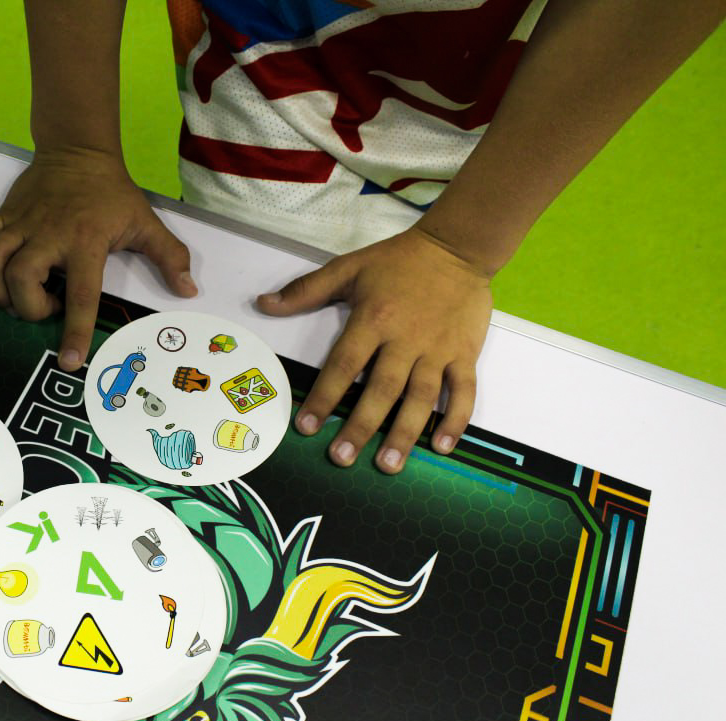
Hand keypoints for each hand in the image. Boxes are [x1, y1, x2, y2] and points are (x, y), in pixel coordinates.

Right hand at [0, 148, 196, 370]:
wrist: (78, 149)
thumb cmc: (111, 192)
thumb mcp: (145, 221)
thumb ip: (170, 256)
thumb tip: (188, 290)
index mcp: (86, 241)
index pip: (81, 293)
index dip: (74, 330)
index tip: (69, 360)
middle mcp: (49, 235)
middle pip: (21, 279)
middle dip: (28, 307)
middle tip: (46, 306)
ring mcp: (21, 224)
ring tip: (17, 295)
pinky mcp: (3, 214)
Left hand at [257, 227, 492, 473]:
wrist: (457, 246)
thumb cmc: (398, 260)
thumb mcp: (348, 268)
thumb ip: (305, 290)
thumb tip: (263, 303)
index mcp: (373, 320)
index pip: (343, 365)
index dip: (324, 397)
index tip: (306, 427)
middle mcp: (405, 340)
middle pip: (381, 390)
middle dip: (361, 427)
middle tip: (341, 458)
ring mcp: (438, 350)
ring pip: (421, 398)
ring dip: (404, 434)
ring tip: (387, 465)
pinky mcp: (466, 353)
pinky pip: (464, 391)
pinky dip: (455, 420)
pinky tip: (441, 447)